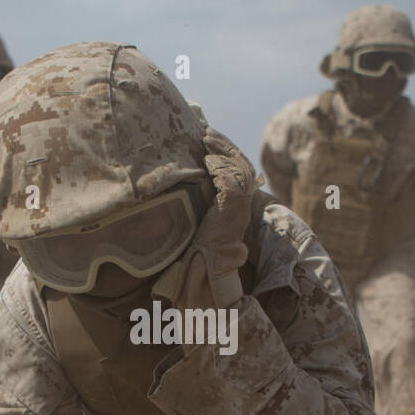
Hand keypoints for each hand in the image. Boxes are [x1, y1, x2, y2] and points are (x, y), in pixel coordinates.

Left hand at [189, 128, 255, 307]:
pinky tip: (207, 158)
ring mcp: (237, 213)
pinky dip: (220, 168)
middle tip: (208, 131)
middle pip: (241, 167)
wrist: (199, 283)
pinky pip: (231, 184)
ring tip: (207, 136)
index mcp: (232, 211)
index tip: (209, 138)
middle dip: (225, 146)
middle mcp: (239, 211)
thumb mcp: (191, 227)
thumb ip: (190, 209)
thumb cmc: (191, 260)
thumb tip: (173, 188)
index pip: (237, 174)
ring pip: (239, 171)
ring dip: (223, 151)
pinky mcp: (231, 216)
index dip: (226, 154)